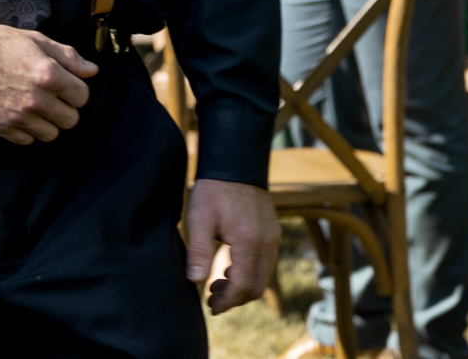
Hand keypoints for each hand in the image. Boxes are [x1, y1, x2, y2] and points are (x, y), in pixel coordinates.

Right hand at [0, 18, 97, 143]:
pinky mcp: (3, 128)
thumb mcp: (36, 40)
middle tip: (50, 97)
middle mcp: (36, 99)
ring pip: (52, 134)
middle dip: (64, 108)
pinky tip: (18, 113)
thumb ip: (67, 56)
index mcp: (48, 74)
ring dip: (47, 122)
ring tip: (34, 107)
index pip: (82, 96)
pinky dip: (27, 130)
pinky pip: (28, 140)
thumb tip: (92, 71)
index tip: (64, 86)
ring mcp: (18, 116)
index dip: (75, 90)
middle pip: (71, 119)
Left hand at [185, 177, 278, 313]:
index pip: (243, 286)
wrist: (236, 162)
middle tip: (212, 298)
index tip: (210, 306)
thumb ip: (198, 250)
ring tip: (217, 283)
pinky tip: (230, 267)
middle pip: (257, 287)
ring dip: (242, 286)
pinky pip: (266, 263)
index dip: (227, 301)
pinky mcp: (273, 232)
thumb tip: (194, 281)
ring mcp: (273, 238)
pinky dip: (250, 273)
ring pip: (263, 277)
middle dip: (235, 298)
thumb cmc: (214, 189)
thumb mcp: (199, 217)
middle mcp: (267, 243)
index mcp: (248, 241)